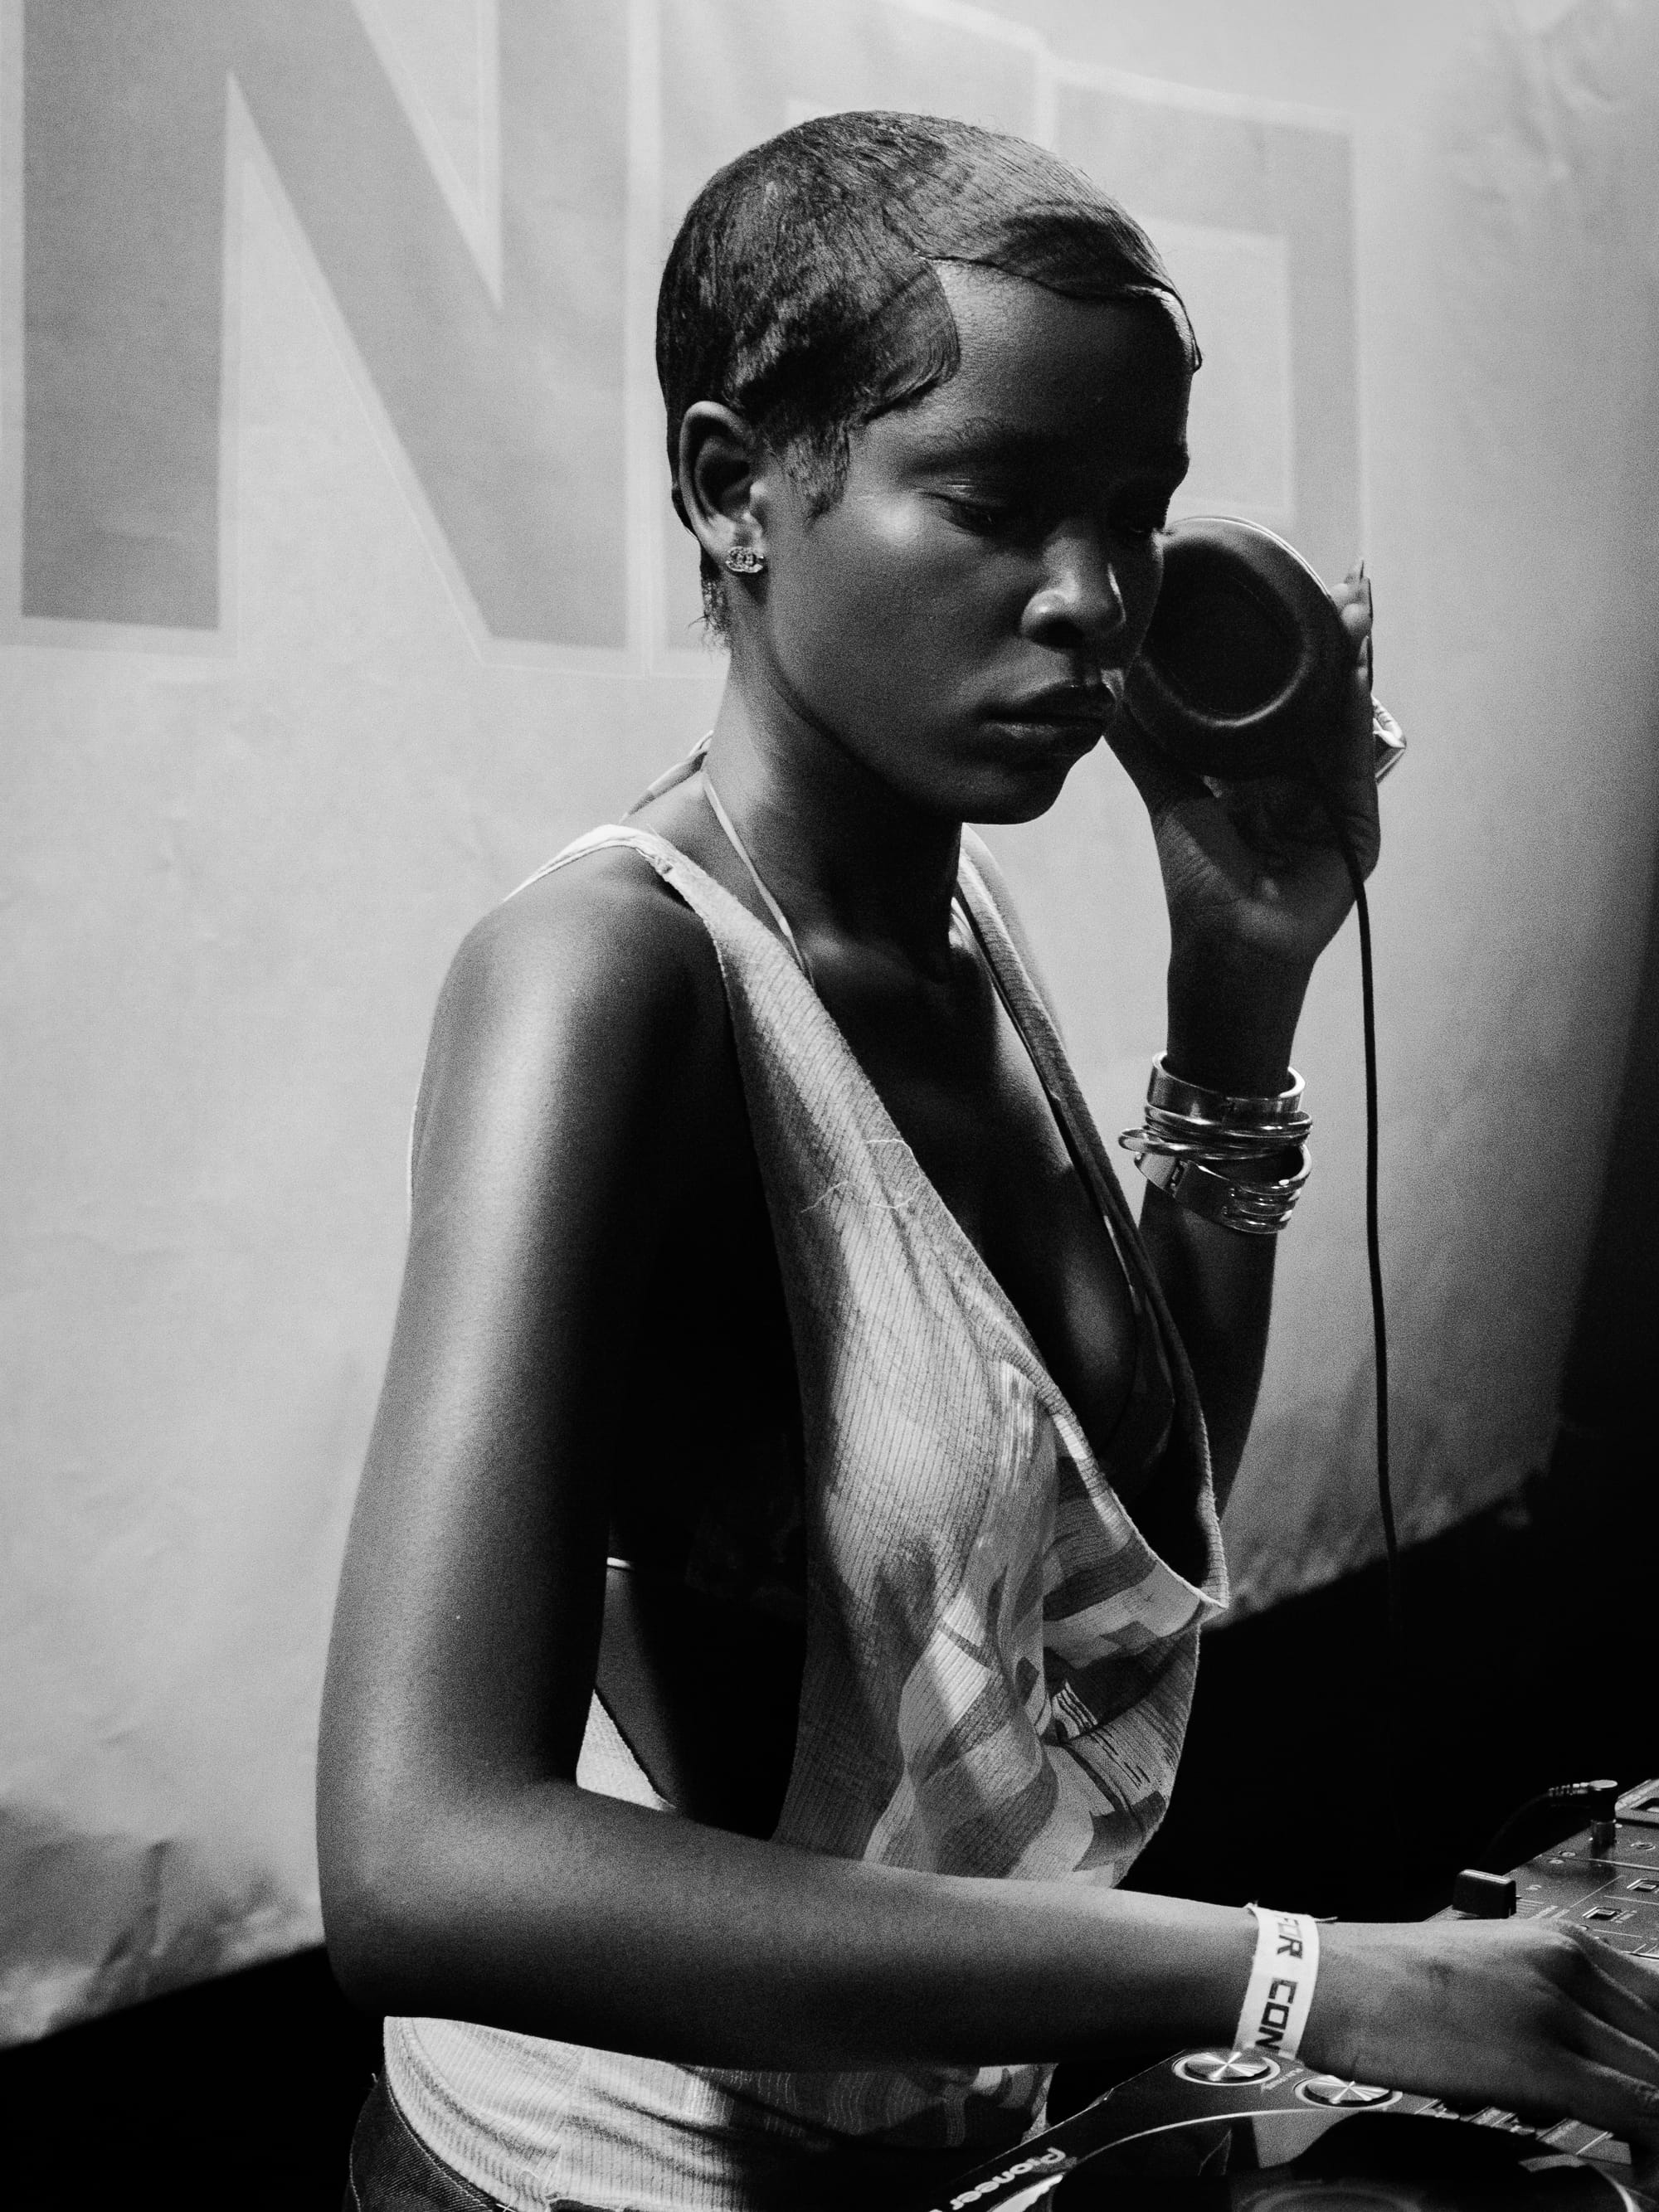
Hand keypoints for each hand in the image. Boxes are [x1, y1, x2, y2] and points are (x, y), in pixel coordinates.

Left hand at [1108, 570, 1378, 1089]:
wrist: (1231, 937)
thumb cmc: (1199, 875)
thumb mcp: (1169, 790)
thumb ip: (1145, 740)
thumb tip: (1105, 688)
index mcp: (1259, 761)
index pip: (1278, 688)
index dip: (1285, 642)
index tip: (1287, 589)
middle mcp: (1299, 767)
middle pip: (1321, 689)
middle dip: (1331, 637)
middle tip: (1338, 584)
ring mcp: (1332, 788)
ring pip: (1345, 709)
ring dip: (1352, 658)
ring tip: (1354, 606)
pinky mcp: (1358, 812)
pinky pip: (1357, 750)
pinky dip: (1355, 706)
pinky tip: (1354, 665)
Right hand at [1308, 1918, 1658, 2145]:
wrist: (1329, 1982)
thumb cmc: (1394, 1982)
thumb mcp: (1489, 1971)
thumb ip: (1549, 1998)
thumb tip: (1592, 2053)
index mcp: (1560, 1940)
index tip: (1653, 2092)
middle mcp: (1567, 1962)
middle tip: (1649, 2130)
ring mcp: (1556, 2008)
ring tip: (1643, 2152)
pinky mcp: (1537, 2059)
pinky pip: (1633, 2108)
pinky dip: (1650, 2141)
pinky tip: (1638, 2158)